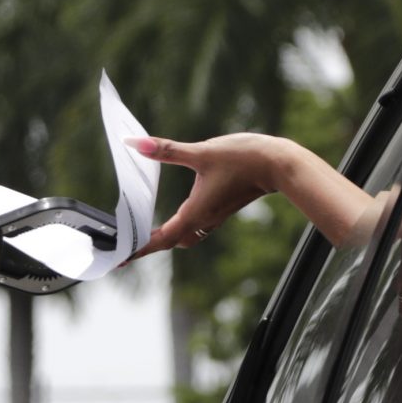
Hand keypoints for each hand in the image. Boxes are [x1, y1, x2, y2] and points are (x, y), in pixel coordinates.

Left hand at [124, 133, 295, 259]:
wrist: (280, 164)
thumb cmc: (244, 159)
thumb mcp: (202, 152)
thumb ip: (166, 150)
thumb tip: (135, 143)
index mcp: (195, 213)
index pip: (160, 239)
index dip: (138, 249)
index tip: (121, 258)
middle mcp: (203, 220)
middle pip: (170, 241)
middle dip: (147, 246)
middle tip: (125, 249)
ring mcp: (213, 216)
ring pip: (183, 235)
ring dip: (164, 238)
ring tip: (143, 236)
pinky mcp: (220, 208)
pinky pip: (194, 225)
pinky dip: (179, 226)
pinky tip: (174, 217)